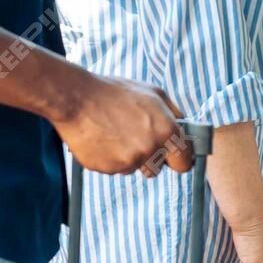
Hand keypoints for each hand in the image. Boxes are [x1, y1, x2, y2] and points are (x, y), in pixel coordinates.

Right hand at [55, 75, 188, 176]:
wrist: (77, 98)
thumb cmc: (116, 93)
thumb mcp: (154, 93)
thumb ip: (175, 113)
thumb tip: (185, 128)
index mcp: (166, 131)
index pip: (184, 162)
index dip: (179, 160)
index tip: (174, 158)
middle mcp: (150, 149)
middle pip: (156, 170)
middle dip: (150, 159)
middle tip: (135, 139)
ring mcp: (127, 161)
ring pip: (133, 168)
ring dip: (128, 157)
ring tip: (114, 133)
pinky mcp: (106, 168)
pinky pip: (113, 169)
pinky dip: (109, 158)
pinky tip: (102, 139)